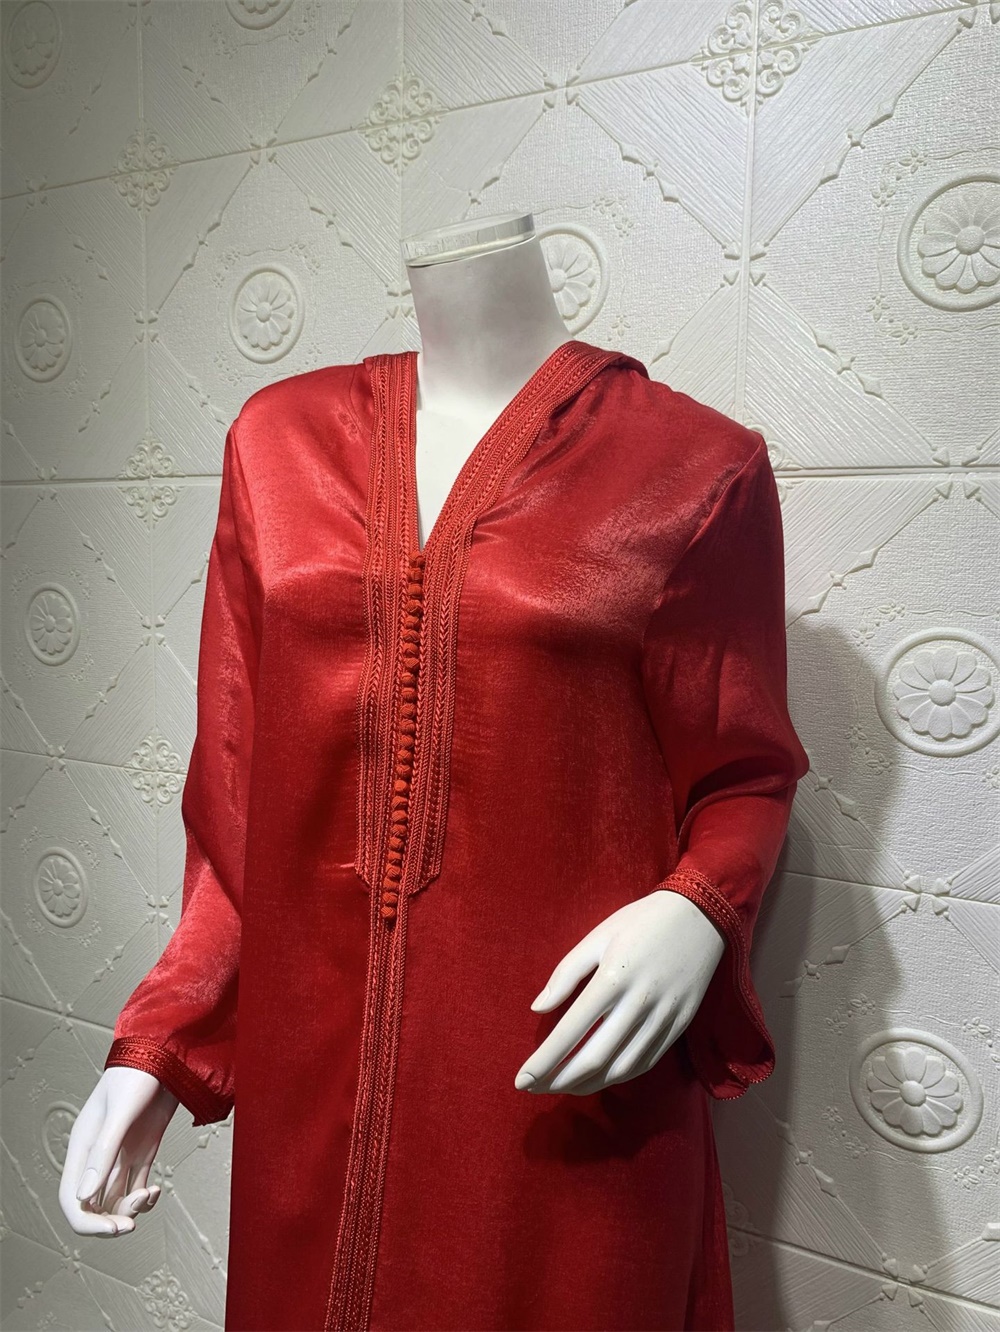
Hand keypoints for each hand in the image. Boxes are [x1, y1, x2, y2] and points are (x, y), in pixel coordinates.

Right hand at [58, 1067, 178, 1235]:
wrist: (166, 1055)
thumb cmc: (138, 1074)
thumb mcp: (120, 1112)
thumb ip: (103, 1152)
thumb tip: (85, 1197)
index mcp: (82, 1147)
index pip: (72, 1199)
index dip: (87, 1222)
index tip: (115, 1229)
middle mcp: (98, 1156)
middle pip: (93, 1206)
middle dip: (109, 1221)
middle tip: (131, 1224)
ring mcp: (120, 1155)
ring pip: (115, 1200)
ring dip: (130, 1209)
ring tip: (150, 1195)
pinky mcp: (142, 1152)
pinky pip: (137, 1189)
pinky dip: (146, 1199)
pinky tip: (157, 1191)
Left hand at [514, 889, 725, 1095]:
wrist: (701, 916)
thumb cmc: (640, 922)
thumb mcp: (597, 937)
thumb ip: (566, 974)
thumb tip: (538, 1008)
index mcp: (612, 979)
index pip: (571, 1032)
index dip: (544, 1061)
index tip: (522, 1079)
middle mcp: (638, 1004)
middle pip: (594, 1059)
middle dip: (560, 1081)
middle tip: (535, 1089)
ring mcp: (663, 1018)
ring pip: (621, 1068)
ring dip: (588, 1085)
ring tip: (562, 1087)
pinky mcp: (680, 1025)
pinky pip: (645, 1062)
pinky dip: (618, 1076)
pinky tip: (599, 1078)